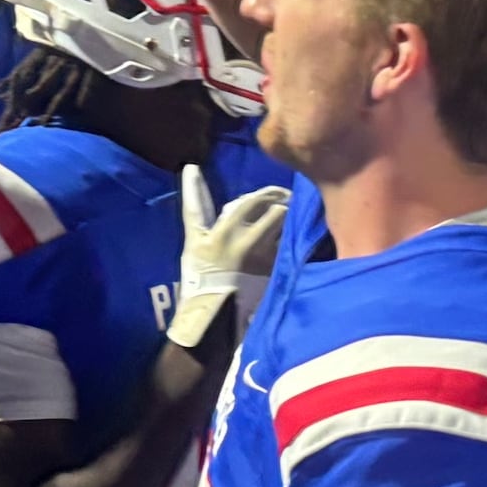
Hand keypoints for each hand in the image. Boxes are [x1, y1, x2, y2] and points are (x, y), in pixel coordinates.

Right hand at [166, 167, 290, 348]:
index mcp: (226, 231)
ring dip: (291, 220)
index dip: (268, 192)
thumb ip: (197, 205)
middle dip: (284, 203)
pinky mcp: (277, 273)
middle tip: (287, 202)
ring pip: (287, 227)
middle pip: (278, 210)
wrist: (212, 317)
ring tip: (292, 218)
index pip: (254, 199)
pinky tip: (293, 240)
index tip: (274, 192)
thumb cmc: (198, 276)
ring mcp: (266, 258)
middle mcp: (249, 241)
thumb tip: (192, 169)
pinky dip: (293, 240)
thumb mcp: (193, 240)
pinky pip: (291, 248)